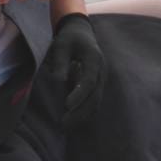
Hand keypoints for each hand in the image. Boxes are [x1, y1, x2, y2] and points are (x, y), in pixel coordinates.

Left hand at [43, 13, 104, 129]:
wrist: (81, 33)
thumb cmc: (68, 39)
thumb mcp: (61, 45)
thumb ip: (60, 61)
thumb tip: (59, 80)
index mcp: (94, 58)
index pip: (89, 81)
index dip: (79, 94)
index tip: (67, 105)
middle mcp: (101, 71)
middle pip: (94, 95)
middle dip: (80, 111)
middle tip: (63, 123)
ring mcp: (101, 79)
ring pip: (95, 102)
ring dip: (82, 116)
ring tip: (65, 127)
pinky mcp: (97, 85)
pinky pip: (93, 102)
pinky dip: (84, 113)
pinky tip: (71, 122)